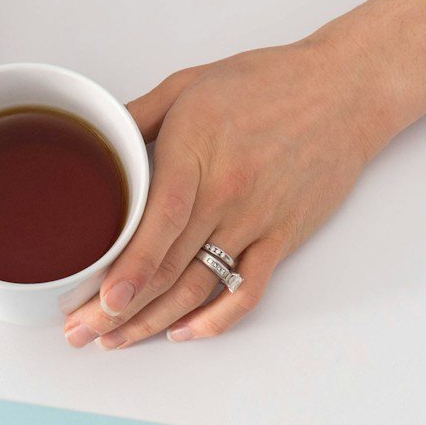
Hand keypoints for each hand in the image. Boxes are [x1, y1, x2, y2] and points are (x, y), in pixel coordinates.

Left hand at [64, 39, 390, 349]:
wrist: (343, 92)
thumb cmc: (268, 83)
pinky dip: (215, 320)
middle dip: (121, 310)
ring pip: (199, 287)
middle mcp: (226, 193)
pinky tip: (184, 333)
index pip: (160, 222)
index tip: (104, 301)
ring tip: (117, 341)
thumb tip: (95, 137)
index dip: (131, 268)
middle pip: (169, 267)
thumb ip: (138, 114)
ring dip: (155, 322)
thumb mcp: (191, 84)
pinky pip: (247, 290)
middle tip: (82, 333)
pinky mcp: (282, 238)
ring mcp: (256, 221)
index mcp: (195, 152)